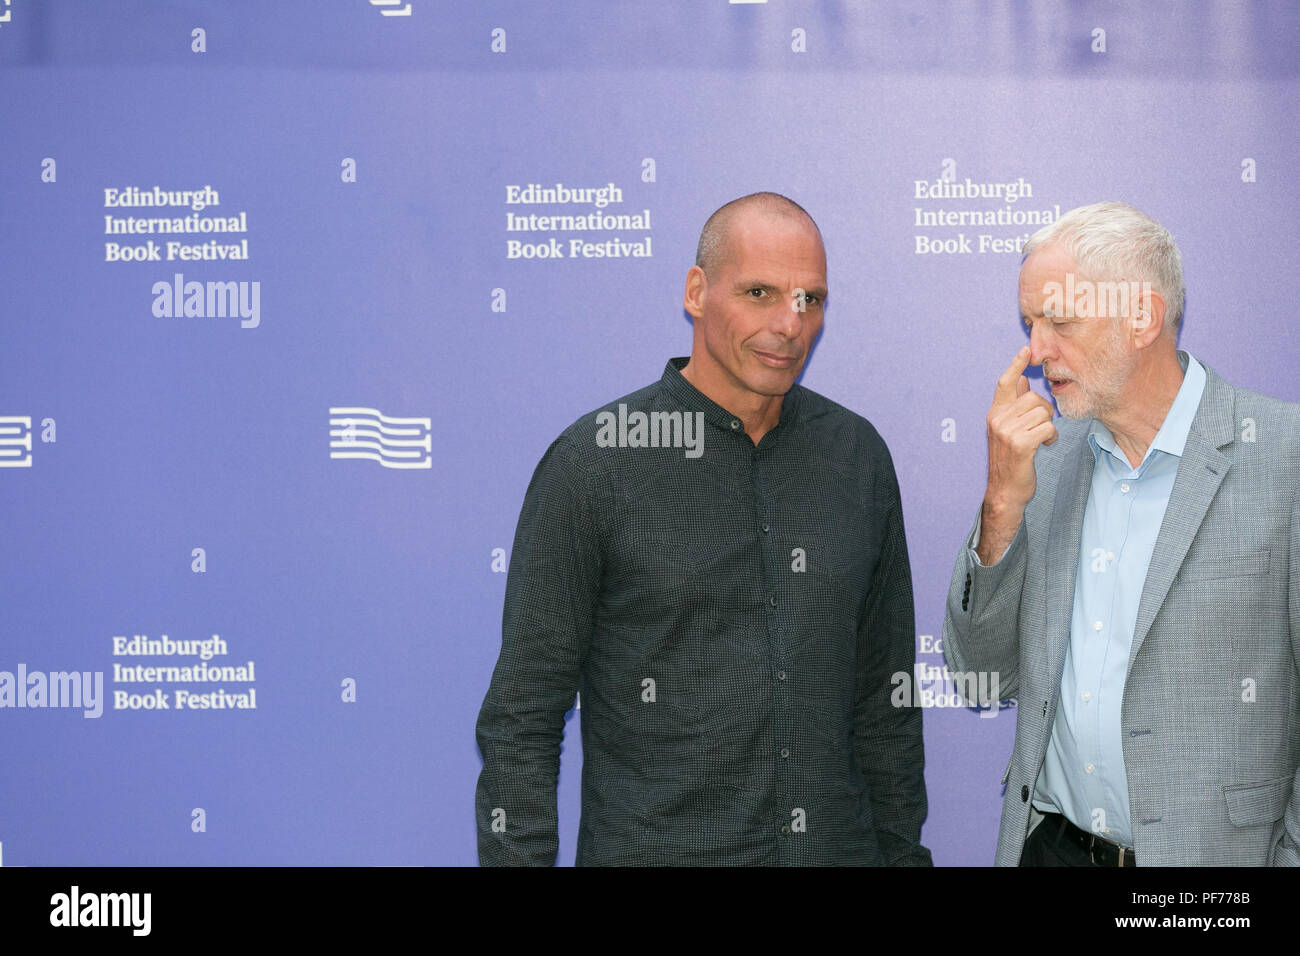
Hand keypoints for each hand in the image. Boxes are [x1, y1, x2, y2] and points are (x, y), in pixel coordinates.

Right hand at [977, 347, 1056, 563]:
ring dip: (1049, 426)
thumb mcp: (1008, 430)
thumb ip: (1013, 406)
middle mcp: (997, 419)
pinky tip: (1045, 446)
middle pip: (1033, 398)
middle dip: (1044, 411)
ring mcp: (1007, 432)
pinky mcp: (1020, 444)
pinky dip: (1051, 437)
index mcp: (994, 414)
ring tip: (1041, 440)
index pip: (1004, 383)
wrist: (1005, 490)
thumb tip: (1021, 381)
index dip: (1015, 365)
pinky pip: (1047, 428)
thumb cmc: (1010, 460)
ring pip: (1043, 413)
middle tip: (1041, 428)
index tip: (1025, 350)